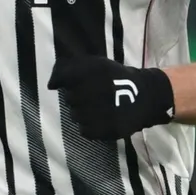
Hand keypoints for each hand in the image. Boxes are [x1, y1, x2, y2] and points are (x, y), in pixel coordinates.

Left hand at [47, 56, 174, 140]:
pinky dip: (89, 126)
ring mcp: (102, 112)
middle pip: (69, 99)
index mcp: (94, 71)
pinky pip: (84, 131)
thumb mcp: (96, 64)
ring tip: (98, 107)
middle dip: (77, 97)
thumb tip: (51, 85)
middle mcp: (96, 90)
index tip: (68, 84)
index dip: (63, 81)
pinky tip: (100, 118)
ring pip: (75, 116)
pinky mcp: (107, 129)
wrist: (145, 95)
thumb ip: (70, 69)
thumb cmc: (115, 78)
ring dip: (82, 112)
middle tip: (92, 95)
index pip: (64, 78)